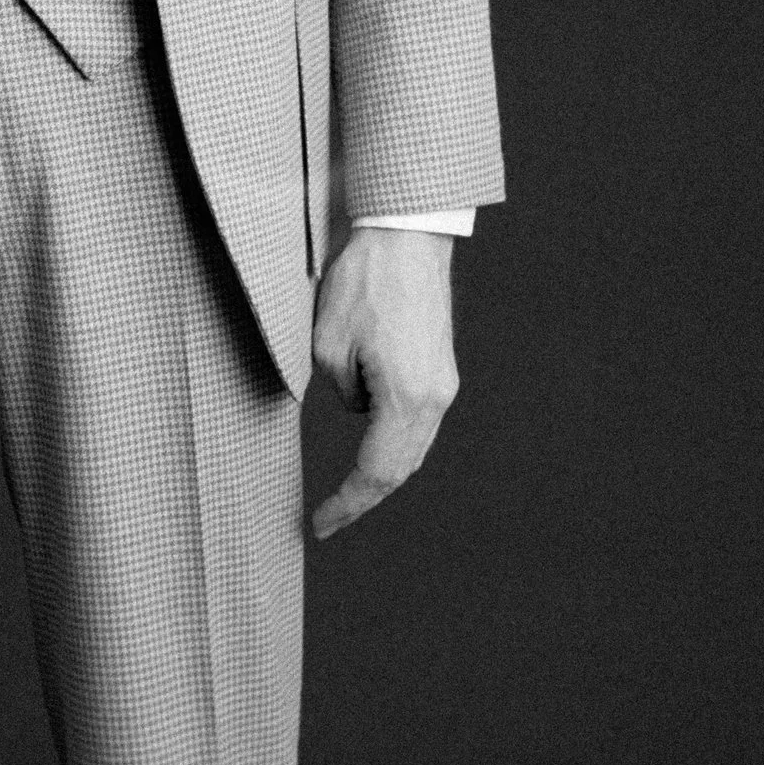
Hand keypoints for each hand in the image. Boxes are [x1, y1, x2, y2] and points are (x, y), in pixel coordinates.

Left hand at [310, 226, 459, 538]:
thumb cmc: (362, 284)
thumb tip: (358, 408)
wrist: (407, 240)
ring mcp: (443, 385)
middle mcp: (433, 399)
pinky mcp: (440, 369)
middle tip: (328, 518)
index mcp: (405, 399)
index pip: (374, 473)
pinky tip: (370, 445)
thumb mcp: (326, 344)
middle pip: (399, 469)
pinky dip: (393, 442)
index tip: (320, 525)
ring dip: (380, 472)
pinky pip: (418, 423)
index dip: (346, 504)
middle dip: (362, 498)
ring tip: (345, 493)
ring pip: (412, 448)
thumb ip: (340, 391)